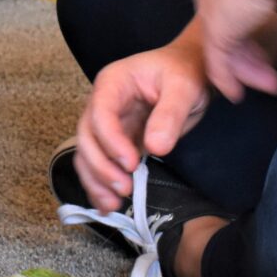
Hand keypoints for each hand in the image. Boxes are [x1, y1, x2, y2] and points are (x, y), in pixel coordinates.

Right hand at [73, 37, 209, 210]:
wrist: (190, 71)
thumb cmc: (185, 71)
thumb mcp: (183, 87)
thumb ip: (169, 114)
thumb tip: (155, 147)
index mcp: (113, 83)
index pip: (99, 114)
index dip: (110, 141)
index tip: (131, 164)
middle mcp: (102, 103)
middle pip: (87, 137)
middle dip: (101, 166)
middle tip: (124, 189)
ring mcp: (107, 124)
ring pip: (87, 154)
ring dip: (96, 181)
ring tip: (113, 205)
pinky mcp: (116, 142)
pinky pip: (100, 164)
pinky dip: (101, 185)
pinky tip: (109, 206)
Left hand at [189, 0, 276, 101]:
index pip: (236, 5)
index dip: (252, 26)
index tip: (270, 42)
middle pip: (229, 28)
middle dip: (250, 53)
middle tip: (270, 74)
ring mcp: (214, 9)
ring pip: (225, 48)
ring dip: (247, 69)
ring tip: (270, 86)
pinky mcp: (218, 29)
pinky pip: (219, 62)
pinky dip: (227, 79)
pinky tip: (237, 94)